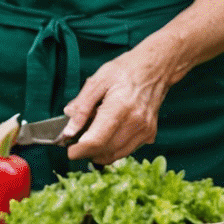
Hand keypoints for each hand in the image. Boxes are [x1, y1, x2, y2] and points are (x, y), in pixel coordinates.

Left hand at [62, 46, 178, 164]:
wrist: (155, 68)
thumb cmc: (124, 70)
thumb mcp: (97, 81)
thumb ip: (81, 106)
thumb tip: (68, 129)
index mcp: (120, 107)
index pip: (96, 140)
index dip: (79, 150)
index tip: (68, 150)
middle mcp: (135, 122)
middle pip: (105, 151)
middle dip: (86, 152)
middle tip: (75, 143)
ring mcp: (145, 130)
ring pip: (116, 155)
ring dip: (99, 153)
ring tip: (90, 138)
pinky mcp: (149, 134)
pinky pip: (126, 150)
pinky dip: (112, 149)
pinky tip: (107, 135)